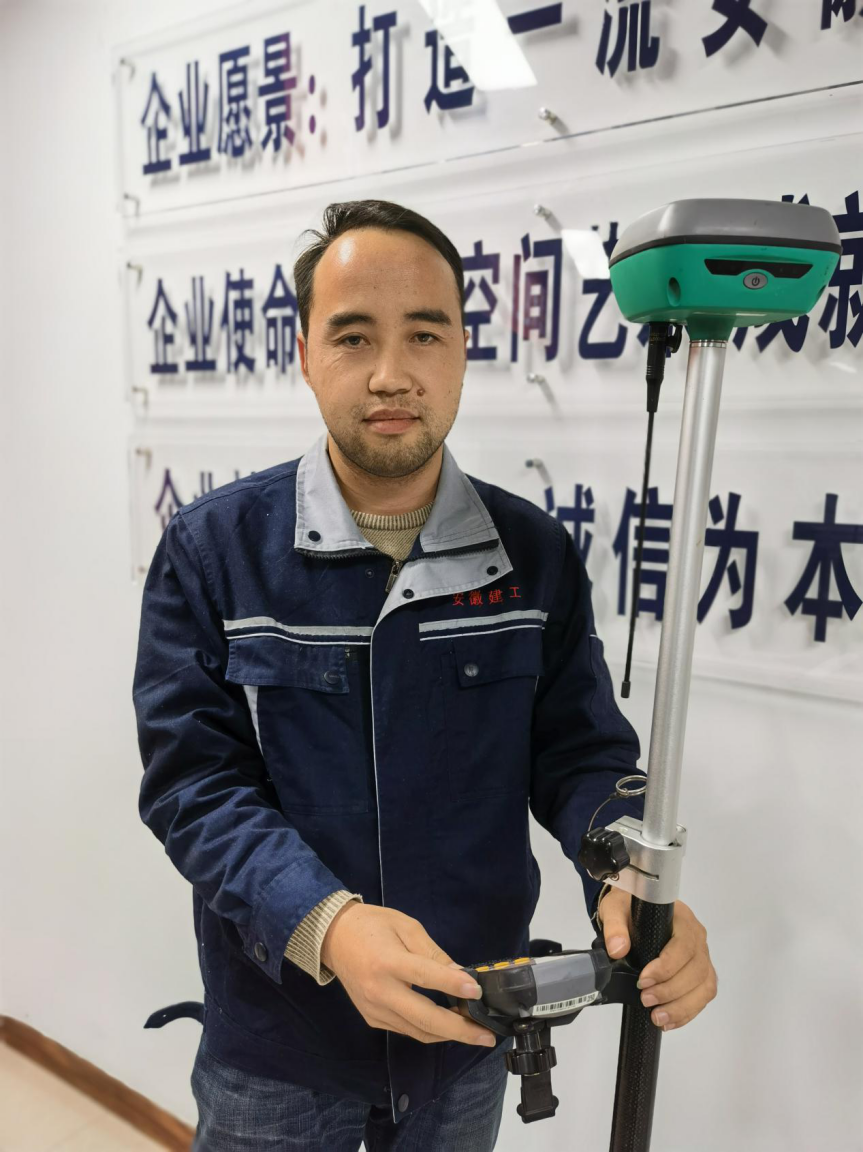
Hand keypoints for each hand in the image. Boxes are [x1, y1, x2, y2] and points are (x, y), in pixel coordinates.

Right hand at [321, 902, 497, 1048]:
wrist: (333, 937)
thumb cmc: (373, 925)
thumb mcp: (407, 926)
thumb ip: (433, 953)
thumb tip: (461, 976)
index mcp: (387, 962)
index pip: (425, 976)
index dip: (452, 986)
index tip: (476, 991)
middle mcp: (379, 991)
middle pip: (424, 1018)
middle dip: (459, 1030)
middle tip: (486, 1035)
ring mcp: (374, 1010)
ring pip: (417, 1031)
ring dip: (448, 1034)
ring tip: (474, 1032)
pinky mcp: (373, 1019)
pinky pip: (406, 1030)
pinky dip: (429, 1030)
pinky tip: (447, 1025)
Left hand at [597, 887, 716, 1031]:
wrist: (632, 910)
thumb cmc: (628, 908)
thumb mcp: (615, 909)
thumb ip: (614, 927)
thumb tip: (618, 950)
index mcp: (682, 918)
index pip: (684, 945)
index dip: (667, 967)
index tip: (643, 980)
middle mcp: (697, 937)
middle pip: (696, 970)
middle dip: (671, 990)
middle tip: (645, 1000)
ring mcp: (702, 955)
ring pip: (704, 986)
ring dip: (682, 1006)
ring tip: (657, 1017)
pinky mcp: (700, 972)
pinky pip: (703, 995)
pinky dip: (688, 1011)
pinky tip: (669, 1021)